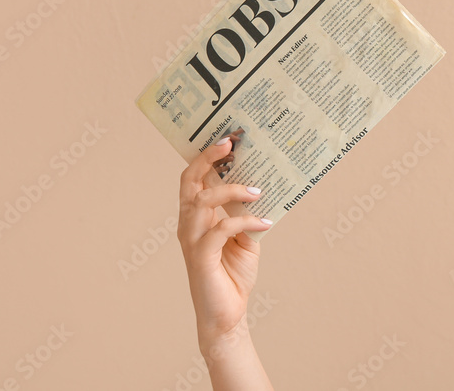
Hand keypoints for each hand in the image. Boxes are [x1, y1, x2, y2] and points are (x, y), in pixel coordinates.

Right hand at [177, 128, 271, 349]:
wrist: (227, 315)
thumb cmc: (233, 274)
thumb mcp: (245, 237)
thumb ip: (246, 213)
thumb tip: (261, 186)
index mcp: (196, 216)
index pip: (194, 179)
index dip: (206, 156)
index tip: (227, 139)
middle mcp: (188, 224)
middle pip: (190, 182)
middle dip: (208, 159)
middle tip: (230, 144)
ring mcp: (192, 240)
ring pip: (202, 200)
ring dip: (232, 190)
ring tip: (258, 190)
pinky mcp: (200, 257)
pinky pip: (220, 229)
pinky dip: (244, 221)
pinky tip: (265, 223)